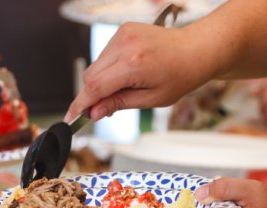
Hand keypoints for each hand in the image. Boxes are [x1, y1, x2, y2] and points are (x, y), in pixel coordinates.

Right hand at [65, 23, 210, 121]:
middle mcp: (125, 45)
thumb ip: (118, 104)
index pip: (95, 87)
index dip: (80, 104)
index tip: (71, 117)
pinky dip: (108, 68)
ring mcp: (123, 34)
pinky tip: (125, 74)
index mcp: (134, 64)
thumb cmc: (180, 76)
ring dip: (101, 82)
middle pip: (90, 76)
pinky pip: (105, 55)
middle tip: (103, 110)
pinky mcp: (123, 30)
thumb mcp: (151, 99)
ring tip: (123, 89)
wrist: (195, 50)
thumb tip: (94, 112)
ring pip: (96, 66)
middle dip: (92, 95)